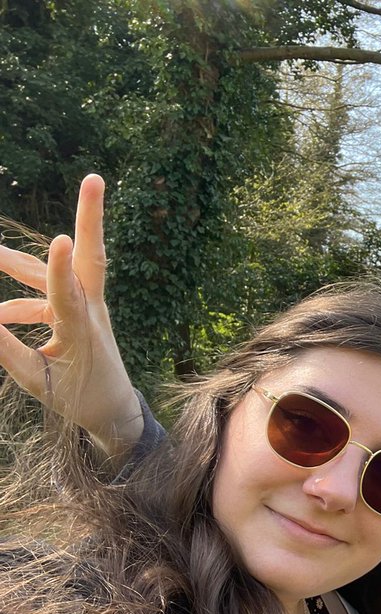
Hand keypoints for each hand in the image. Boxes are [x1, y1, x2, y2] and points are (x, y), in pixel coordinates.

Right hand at [0, 174, 142, 459]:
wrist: (112, 409)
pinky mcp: (78, 309)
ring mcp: (86, 306)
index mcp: (82, 330)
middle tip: (94, 178)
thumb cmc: (77, 397)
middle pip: (90, 256)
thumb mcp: (36, 379)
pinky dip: (17, 302)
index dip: (61, 269)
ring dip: (18, 262)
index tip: (63, 240)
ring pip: (55, 272)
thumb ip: (4, 347)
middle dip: (90, 216)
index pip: (70, 295)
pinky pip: (45, 295)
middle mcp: (90, 309)